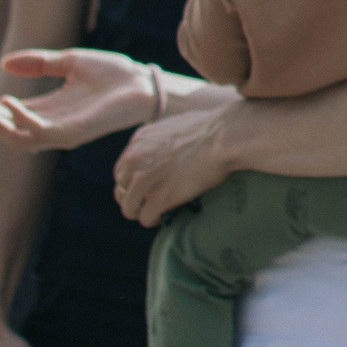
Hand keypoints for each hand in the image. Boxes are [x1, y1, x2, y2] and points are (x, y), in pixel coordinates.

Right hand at [0, 49, 154, 151]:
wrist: (144, 84)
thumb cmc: (114, 75)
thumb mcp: (69, 62)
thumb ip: (40, 63)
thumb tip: (5, 63)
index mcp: (49, 108)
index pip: (7, 112)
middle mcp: (50, 124)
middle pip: (5, 126)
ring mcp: (60, 132)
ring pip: (17, 136)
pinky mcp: (72, 134)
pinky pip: (39, 133)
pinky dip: (21, 119)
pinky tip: (8, 101)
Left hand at [113, 100, 235, 227]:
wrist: (226, 136)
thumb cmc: (212, 128)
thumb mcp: (175, 126)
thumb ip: (159, 141)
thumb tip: (166, 150)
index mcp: (138, 141)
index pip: (122, 172)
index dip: (135, 183)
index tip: (150, 188)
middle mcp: (135, 160)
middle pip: (121, 192)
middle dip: (137, 198)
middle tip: (154, 201)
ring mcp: (144, 181)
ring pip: (129, 209)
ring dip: (144, 211)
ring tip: (161, 211)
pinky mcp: (158, 198)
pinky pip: (146, 219)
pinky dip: (156, 220)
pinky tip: (168, 215)